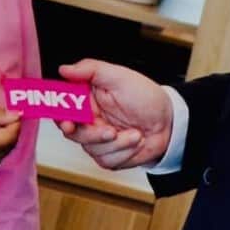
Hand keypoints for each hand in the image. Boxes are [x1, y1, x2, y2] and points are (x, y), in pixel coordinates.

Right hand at [55, 59, 171, 169]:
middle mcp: (88, 120)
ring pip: (91, 149)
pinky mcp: (108, 156)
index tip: (68, 123)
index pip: (61, 108)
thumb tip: (64, 69)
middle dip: (93, 134)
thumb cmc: (146, 97)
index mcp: (86, 99)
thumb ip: (91, 70)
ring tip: (136, 133)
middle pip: (73, 133)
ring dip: (118, 143)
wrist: (170, 122)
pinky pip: (107, 160)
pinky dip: (125, 152)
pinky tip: (136, 141)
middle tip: (111, 131)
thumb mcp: (120, 77)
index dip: (60, 117)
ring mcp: (97, 139)